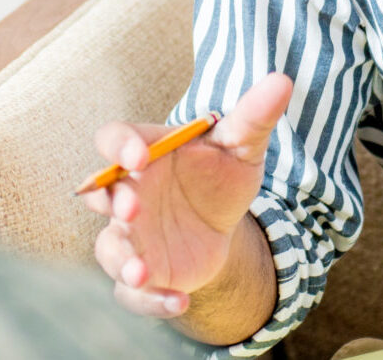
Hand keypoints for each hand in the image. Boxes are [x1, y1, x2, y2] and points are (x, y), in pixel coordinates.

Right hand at [85, 73, 292, 318]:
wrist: (225, 223)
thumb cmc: (221, 173)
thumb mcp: (241, 145)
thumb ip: (254, 115)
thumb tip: (282, 80)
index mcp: (147, 151)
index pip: (114, 139)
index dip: (119, 146)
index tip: (139, 157)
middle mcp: (130, 192)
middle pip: (101, 193)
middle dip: (112, 201)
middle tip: (133, 208)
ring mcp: (132, 235)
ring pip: (110, 248)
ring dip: (122, 259)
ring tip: (142, 272)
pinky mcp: (143, 270)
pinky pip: (132, 292)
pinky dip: (151, 300)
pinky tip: (179, 301)